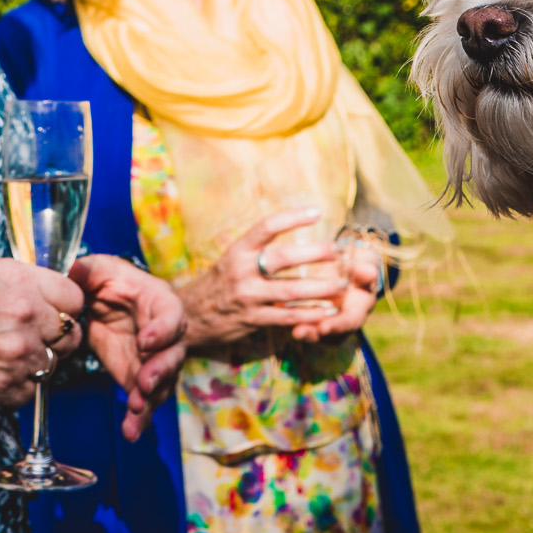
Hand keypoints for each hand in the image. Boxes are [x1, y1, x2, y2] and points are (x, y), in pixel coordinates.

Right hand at [0, 258, 84, 408]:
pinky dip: (16, 386)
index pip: (74, 299)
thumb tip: (47, 293)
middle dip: (55, 338)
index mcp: (22, 283)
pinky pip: (29, 392)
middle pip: (70, 336)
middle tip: (30, 337)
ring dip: (34, 363)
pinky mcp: (5, 389)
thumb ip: (21, 281)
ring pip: (51, 366)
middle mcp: (27, 318)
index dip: (64, 307)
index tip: (53, 313)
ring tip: (1, 355)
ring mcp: (18, 357)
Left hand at [70, 254, 186, 439]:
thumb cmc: (114, 283)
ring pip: (162, 385)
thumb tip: (72, 269)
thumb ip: (87, 270)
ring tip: (135, 412)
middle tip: (144, 385)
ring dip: (150, 400)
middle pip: (173, 356)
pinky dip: (139, 419)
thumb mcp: (101, 270)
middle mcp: (166, 336)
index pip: (171, 316)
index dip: (162, 330)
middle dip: (160, 372)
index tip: (144, 342)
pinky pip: (145, 402)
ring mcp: (156, 361)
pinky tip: (130, 433)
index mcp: (160, 303)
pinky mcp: (141, 380)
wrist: (117, 306)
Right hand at [178, 209, 366, 350]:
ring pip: (291, 290)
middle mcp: (242, 270)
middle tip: (338, 250)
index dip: (292, 218)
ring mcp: (248, 296)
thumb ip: (258, 250)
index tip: (317, 213)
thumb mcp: (231, 259)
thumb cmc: (218, 283)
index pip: (266, 227)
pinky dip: (311, 314)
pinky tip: (328, 312)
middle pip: (284, 257)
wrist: (190, 316)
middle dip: (315, 252)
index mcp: (238, 250)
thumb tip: (290, 231)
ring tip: (342, 284)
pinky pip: (288, 316)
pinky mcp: (253, 319)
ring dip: (321, 287)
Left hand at [292, 234, 386, 342]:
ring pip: (314, 330)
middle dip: (314, 333)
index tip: (325, 327)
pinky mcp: (311, 311)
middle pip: (329, 334)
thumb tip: (370, 272)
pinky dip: (289, 319)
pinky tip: (275, 313)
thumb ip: (367, 269)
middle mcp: (342, 317)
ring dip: (301, 329)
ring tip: (287, 328)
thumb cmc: (360, 263)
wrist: (352, 264)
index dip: (338, 325)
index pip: (350, 322)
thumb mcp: (366, 263)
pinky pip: (300, 320)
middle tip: (298, 332)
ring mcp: (327, 317)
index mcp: (358, 308)